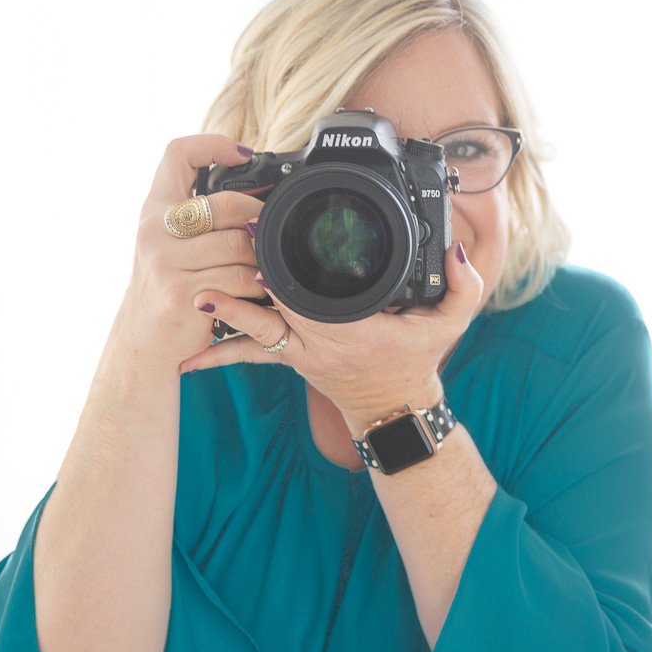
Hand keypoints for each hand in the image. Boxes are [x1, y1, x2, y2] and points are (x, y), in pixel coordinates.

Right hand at [112, 135, 265, 366]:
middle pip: (224, 202)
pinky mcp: (181, 291)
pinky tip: (259, 291)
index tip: (243, 152)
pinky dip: (257, 285)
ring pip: (239, 244)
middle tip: (272, 230)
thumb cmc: (169, 288)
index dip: (212, 144)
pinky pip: (239, 278)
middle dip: (258, 217)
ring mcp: (165, 260)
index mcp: (154, 210)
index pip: (176, 154)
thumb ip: (200, 219)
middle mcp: (153, 229)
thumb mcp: (171, 245)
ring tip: (265, 267)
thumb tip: (255, 198)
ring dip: (261, 258)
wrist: (146, 342)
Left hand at [178, 239, 485, 428]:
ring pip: (254, 333)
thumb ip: (462, 288)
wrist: (394, 409)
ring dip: (226, 313)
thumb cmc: (416, 361)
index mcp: (351, 330)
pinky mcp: (289, 360)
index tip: (266, 242)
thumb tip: (456, 253)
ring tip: (197, 295)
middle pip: (273, 307)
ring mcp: (300, 354)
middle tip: (222, 248)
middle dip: (247, 278)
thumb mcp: (450, 324)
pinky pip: (250, 357)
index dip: (284, 273)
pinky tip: (189, 358)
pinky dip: (220, 354)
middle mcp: (318, 344)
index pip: (309, 297)